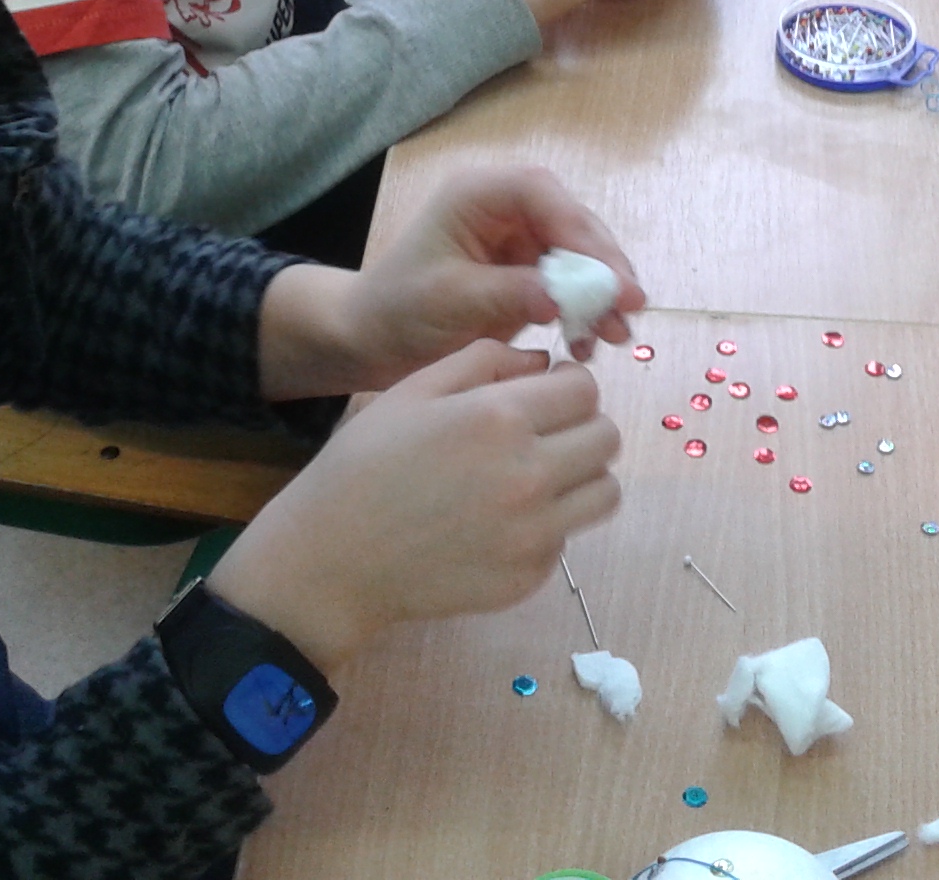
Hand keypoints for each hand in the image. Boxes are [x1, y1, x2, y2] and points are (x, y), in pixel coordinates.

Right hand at [206, 341, 623, 674]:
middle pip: (606, 439)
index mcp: (499, 418)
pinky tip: (502, 520)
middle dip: (582, 425)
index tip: (548, 392)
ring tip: (538, 475)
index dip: (570, 384)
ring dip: (581, 476)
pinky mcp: (528, 577)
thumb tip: (542, 361)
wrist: (332, 559)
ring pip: (604, 493)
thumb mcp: (413, 390)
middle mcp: (529, 474)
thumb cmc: (365, 463)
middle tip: (545, 432)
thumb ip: (485, 361)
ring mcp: (533, 533)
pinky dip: (549, 524)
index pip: (585, 390)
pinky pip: (567, 538)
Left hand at [263, 166, 644, 396]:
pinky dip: (584, 312)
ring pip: (578, 256)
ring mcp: (519, 241)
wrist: (373, 342)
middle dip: (603, 267)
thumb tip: (563, 298)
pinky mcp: (528, 273)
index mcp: (477, 195)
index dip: (581, 232)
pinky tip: (588, 344)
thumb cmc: (399, 311)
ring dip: (601, 294)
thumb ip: (509, 293)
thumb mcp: (450, 301)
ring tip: (617, 336)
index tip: (610, 276)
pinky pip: (569, 285)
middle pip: (570, 224)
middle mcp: (504, 209)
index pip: (542, 195)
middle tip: (632, 307)